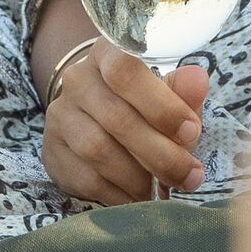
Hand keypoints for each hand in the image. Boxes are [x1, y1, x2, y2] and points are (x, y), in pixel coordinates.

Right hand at [41, 45, 210, 204]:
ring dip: (138, 176)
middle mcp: (77, 80)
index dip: (162, 104)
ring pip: (97, 150)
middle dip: (161, 153)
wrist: (97, 120)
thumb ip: (182, 90)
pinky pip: (86, 178)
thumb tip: (198, 80)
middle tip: (189, 175)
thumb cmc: (142, 104)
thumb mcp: (166, 93)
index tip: (192, 132)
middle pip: (116, 117)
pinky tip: (137, 197)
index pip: (126, 71)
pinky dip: (118, 194)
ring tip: (162, 189)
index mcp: (107, 54)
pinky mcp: (52, 152)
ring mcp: (60, 116)